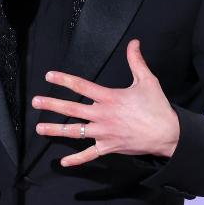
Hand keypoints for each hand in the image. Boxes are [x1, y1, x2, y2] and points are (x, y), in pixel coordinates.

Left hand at [33, 39, 179, 166]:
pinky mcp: (109, 147)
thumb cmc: (157, 107)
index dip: (64, 80)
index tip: (49, 76)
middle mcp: (103, 115)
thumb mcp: (147, 80)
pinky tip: (63, 162)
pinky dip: (76, 159)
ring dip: (56, 130)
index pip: (82, 86)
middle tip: (35, 102)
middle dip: (52, 105)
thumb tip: (133, 43)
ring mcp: (104, 133)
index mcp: (109, 98)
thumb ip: (136, 61)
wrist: (168, 134)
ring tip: (40, 128)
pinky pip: (89, 155)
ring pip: (75, 132)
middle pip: (72, 109)